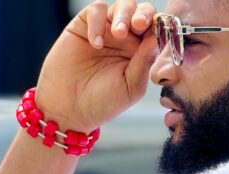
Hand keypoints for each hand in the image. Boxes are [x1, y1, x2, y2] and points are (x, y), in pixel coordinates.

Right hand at [35, 0, 158, 131]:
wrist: (69, 109)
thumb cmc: (103, 102)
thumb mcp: (131, 86)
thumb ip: (144, 62)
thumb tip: (156, 37)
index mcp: (142, 54)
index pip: (156, 31)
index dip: (160, 26)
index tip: (158, 29)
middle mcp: (127, 40)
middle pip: (142, 12)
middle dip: (144, 14)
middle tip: (139, 24)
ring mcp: (106, 31)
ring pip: (122, 7)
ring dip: (123, 15)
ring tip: (118, 34)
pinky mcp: (84, 27)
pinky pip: (96, 11)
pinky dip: (98, 22)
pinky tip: (96, 43)